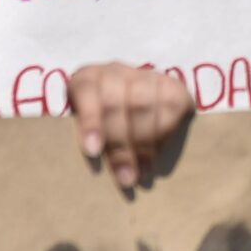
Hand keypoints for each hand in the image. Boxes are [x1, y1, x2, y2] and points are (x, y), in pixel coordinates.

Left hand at [68, 61, 193, 190]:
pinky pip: (171, 106)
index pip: (86, 91)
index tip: (92, 151)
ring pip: (144, 105)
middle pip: (116, 104)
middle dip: (121, 145)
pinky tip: (159, 153)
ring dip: (144, 144)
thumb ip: (84, 144)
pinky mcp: (171, 85)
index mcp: (86, 78)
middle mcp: (114, 71)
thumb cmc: (99, 133)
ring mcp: (144, 76)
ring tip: (142, 172)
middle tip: (125, 178)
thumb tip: (79, 178)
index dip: (90, 120)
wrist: (132, 115)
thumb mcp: (81, 133)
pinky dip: (165, 133)